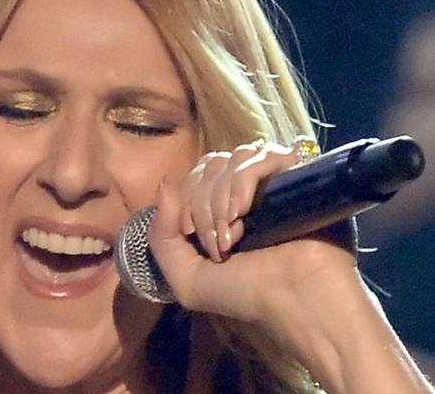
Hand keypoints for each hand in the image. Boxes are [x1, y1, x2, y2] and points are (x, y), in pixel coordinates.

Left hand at [148, 140, 356, 321]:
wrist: (296, 302)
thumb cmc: (245, 294)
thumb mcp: (187, 277)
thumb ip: (162, 235)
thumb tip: (165, 183)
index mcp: (222, 207)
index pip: (194, 176)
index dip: (185, 201)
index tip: (192, 235)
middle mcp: (247, 190)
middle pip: (209, 165)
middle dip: (202, 205)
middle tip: (216, 242)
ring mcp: (271, 179)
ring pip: (230, 159)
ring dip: (220, 197)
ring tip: (233, 233)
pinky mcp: (296, 172)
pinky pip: (259, 158)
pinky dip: (241, 182)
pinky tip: (244, 211)